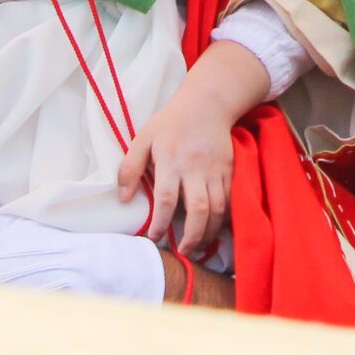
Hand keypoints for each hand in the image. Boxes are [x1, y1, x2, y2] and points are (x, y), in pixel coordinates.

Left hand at [116, 90, 236, 255]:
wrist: (208, 103)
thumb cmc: (171, 122)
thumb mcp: (143, 138)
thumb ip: (130, 168)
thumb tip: (124, 199)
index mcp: (171, 160)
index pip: (167, 199)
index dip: (161, 223)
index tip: (154, 238)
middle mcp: (195, 167)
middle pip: (199, 209)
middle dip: (192, 237)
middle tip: (183, 251)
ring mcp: (215, 170)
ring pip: (218, 209)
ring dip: (209, 232)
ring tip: (198, 245)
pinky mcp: (229, 170)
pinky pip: (230, 200)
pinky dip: (223, 218)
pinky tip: (214, 227)